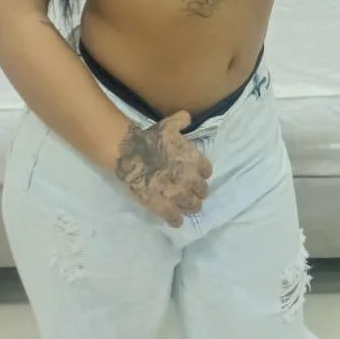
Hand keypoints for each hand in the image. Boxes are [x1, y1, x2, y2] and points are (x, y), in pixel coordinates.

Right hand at [114, 111, 211, 227]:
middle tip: (193, 193)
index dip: (202, 174)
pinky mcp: (163, 207)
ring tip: (187, 207)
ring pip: (192, 207)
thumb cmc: (151, 138)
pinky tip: (176, 220)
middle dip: (198, 192)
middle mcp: (190, 179)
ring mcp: (178, 195)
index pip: (207, 171)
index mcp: (195, 160)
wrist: (132, 154)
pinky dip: (176, 220)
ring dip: (191, 207)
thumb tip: (187, 117)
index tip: (198, 175)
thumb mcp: (169, 124)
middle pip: (202, 191)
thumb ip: (182, 120)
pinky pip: (175, 219)